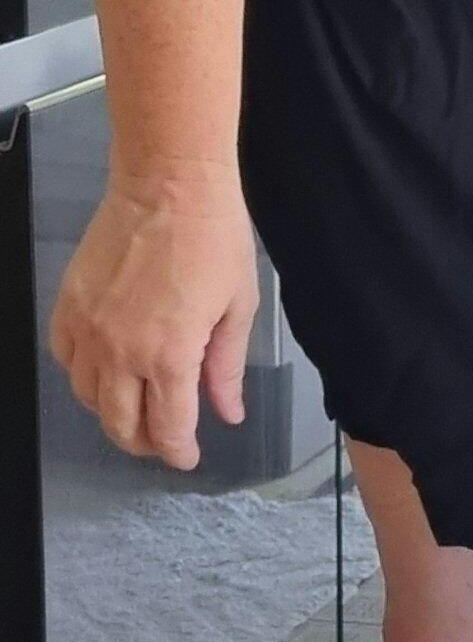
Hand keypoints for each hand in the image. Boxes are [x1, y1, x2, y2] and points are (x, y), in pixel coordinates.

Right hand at [48, 173, 259, 471]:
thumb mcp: (237, 307)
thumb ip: (226, 367)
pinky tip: (105, 369)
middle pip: (121, 424)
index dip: (178, 452)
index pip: (168, 428)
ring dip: (112, 413)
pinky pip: (66, 358)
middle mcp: (121, 351)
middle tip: (163, 440)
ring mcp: (89, 328)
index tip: (187, 457)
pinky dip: (84, 375)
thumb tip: (228, 413)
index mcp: (170, 356)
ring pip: (88, 397)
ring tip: (136, 407)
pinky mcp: (69, 304)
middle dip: (144, 443)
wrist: (169, 183)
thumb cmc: (214, 239)